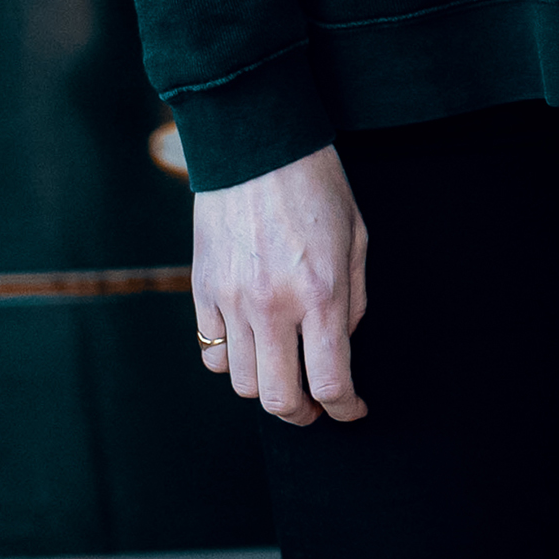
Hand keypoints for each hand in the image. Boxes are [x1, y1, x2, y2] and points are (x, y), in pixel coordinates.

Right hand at [192, 143, 368, 426]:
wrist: (255, 144)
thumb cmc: (316, 185)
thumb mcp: (356, 237)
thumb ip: (354, 300)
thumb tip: (341, 344)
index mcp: (320, 293)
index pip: (330, 381)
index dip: (345, 409)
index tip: (352, 411)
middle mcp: (272, 306)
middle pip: (279, 399)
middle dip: (304, 414)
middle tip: (318, 405)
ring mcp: (231, 301)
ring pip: (241, 383)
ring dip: (267, 386)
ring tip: (284, 369)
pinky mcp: (202, 290)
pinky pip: (210, 352)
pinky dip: (231, 360)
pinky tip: (250, 343)